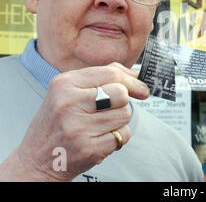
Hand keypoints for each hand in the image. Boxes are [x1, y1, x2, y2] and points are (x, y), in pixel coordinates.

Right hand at [4, 62, 148, 180]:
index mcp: (64, 84)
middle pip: (121, 94)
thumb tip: (134, 76)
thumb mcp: (68, 91)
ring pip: (124, 114)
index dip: (131, 80)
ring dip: (118, 120)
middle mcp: (69, 104)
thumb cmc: (57, 122)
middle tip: (109, 110)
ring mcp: (79, 127)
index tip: (141, 88)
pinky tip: (99, 138)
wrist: (36, 160)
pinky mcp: (89, 148)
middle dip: (122, 102)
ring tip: (98, 126)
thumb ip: (99, 78)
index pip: (111, 73)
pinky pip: (122, 135)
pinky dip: (117, 137)